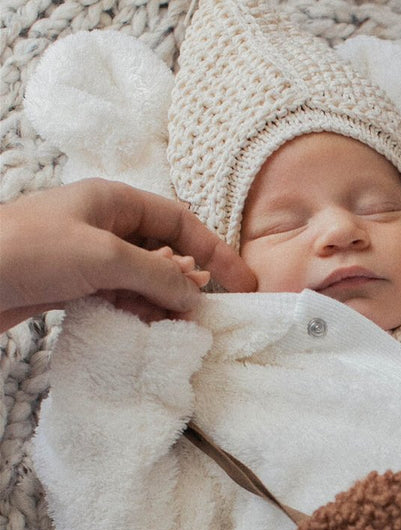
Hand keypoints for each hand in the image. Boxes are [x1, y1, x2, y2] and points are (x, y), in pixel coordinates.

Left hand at [0, 180, 256, 331]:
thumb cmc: (29, 250)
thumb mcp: (103, 257)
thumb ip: (157, 275)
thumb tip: (196, 294)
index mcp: (114, 200)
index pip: (180, 222)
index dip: (215, 251)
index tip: (242, 285)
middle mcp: (104, 224)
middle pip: (164, 252)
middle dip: (187, 283)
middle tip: (202, 316)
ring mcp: (87, 256)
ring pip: (142, 280)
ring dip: (161, 303)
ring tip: (173, 328)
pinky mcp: (71, 285)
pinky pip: (119, 297)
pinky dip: (136, 312)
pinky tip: (143, 329)